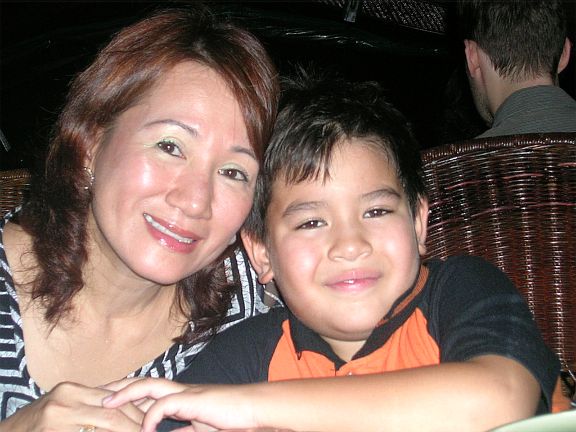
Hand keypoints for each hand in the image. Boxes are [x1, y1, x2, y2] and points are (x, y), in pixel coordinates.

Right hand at [0, 381, 142, 431]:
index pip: (117, 399)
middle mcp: (66, 400)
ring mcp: (58, 420)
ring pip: (106, 427)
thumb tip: (139, 405)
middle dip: (136, 427)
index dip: (139, 413)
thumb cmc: (42, 422)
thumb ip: (98, 402)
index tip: (152, 424)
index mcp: (73, 389)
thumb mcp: (69, 404)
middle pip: (114, 416)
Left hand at [103, 378, 257, 431]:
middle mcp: (179, 390)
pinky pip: (166, 404)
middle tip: (94, 394)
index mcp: (179, 397)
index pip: (146, 390)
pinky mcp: (193, 400)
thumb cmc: (230, 418)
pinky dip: (151, 416)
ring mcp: (185, 393)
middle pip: (141, 382)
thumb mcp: (200, 429)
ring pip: (149, 385)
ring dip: (126, 393)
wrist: (253, 409)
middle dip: (117, 387)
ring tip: (105, 403)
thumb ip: (183, 431)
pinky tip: (143, 427)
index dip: (125, 393)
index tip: (105, 399)